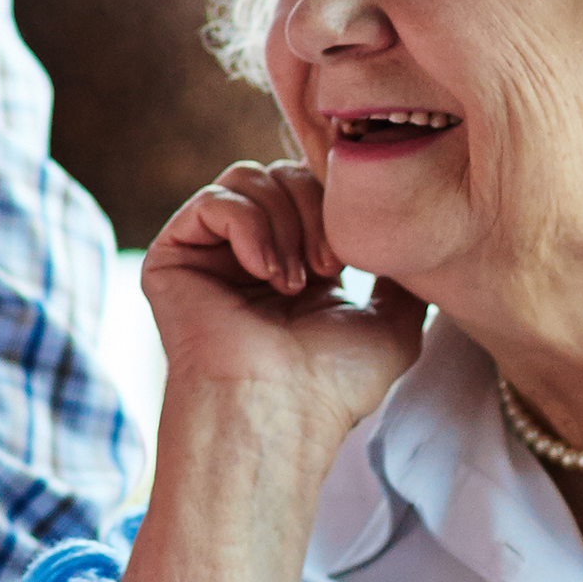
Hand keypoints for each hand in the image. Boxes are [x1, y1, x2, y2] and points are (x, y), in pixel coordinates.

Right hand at [141, 161, 424, 438]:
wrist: (278, 409)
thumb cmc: (332, 383)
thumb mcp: (393, 324)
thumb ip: (400, 278)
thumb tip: (410, 244)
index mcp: (294, 261)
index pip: (312, 187)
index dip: (337, 193)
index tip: (355, 242)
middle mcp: (248, 252)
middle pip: (283, 173)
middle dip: (314, 210)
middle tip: (329, 269)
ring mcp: (209, 253)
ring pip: (248, 178)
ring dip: (284, 221)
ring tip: (295, 281)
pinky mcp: (172, 256)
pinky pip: (213, 201)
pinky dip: (249, 226)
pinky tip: (265, 273)